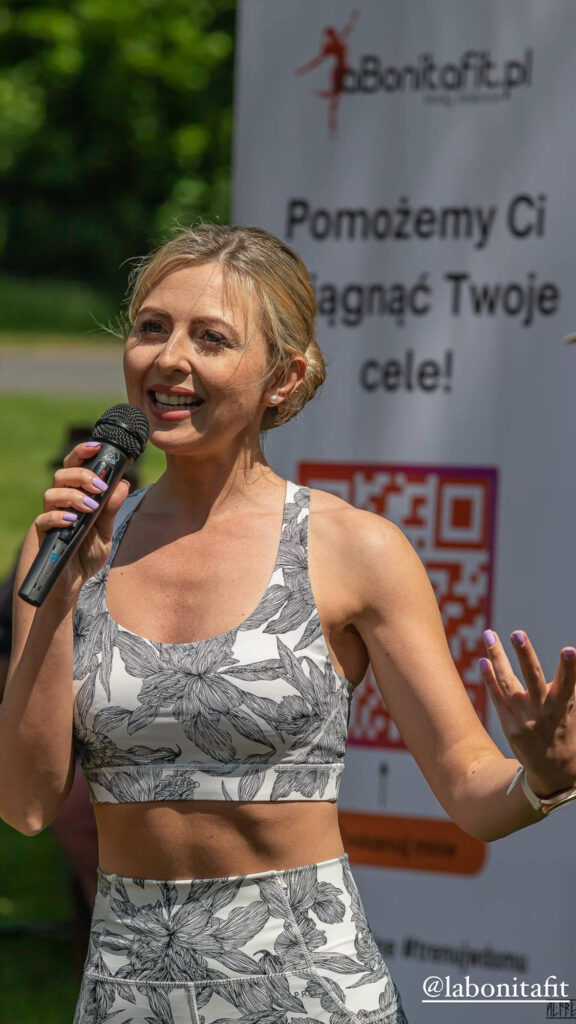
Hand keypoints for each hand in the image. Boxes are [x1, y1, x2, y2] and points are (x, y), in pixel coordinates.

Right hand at [32, 440, 129, 600]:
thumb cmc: (85, 554)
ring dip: (73, 496)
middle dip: (82, 475)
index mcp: (76, 497)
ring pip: (51, 493)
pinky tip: (73, 520)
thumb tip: (122, 482)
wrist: (70, 584)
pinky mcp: (41, 534)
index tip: (98, 446)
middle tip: (99, 487)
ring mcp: (49, 517)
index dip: (82, 452)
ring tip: (91, 507)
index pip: (74, 466)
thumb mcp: (105, 532)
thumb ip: (111, 509)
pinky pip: (43, 519)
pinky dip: (59, 517)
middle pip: (62, 474)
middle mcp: (60, 503)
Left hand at [480, 630, 575, 796]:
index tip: (570, 650)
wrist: (553, 770)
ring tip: (489, 634)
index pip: (568, 683)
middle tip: (517, 633)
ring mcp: (523, 717)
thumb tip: (572, 657)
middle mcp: (543, 711)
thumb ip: (568, 684)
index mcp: (563, 706)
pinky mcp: (508, 723)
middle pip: (532, 678)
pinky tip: (483, 660)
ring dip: (497, 657)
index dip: (570, 668)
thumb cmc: (565, 729)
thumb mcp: (571, 709)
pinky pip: (496, 697)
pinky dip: (489, 678)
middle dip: (525, 654)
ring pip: (507, 682)